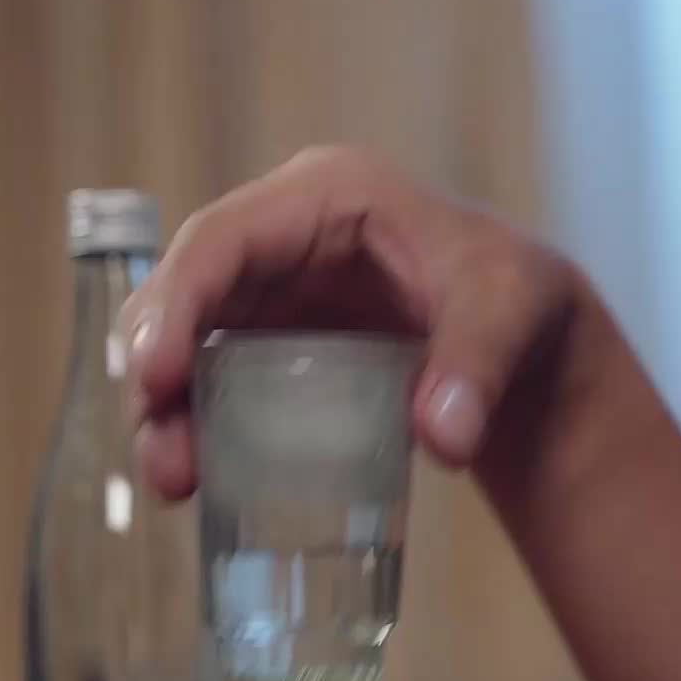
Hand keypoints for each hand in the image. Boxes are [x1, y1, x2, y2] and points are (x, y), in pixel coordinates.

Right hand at [122, 145, 592, 499]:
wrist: (525, 342)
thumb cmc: (517, 301)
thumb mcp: (513, 316)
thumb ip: (479, 368)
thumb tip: (444, 439)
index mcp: (326, 196)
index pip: (223, 239)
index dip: (177, 302)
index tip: (156, 375)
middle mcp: (281, 239)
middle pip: (186, 294)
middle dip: (156, 369)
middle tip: (163, 453)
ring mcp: (270, 295)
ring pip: (187, 346)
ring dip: (166, 413)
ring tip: (174, 484)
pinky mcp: (271, 348)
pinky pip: (213, 384)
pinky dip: (195, 429)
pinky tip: (193, 483)